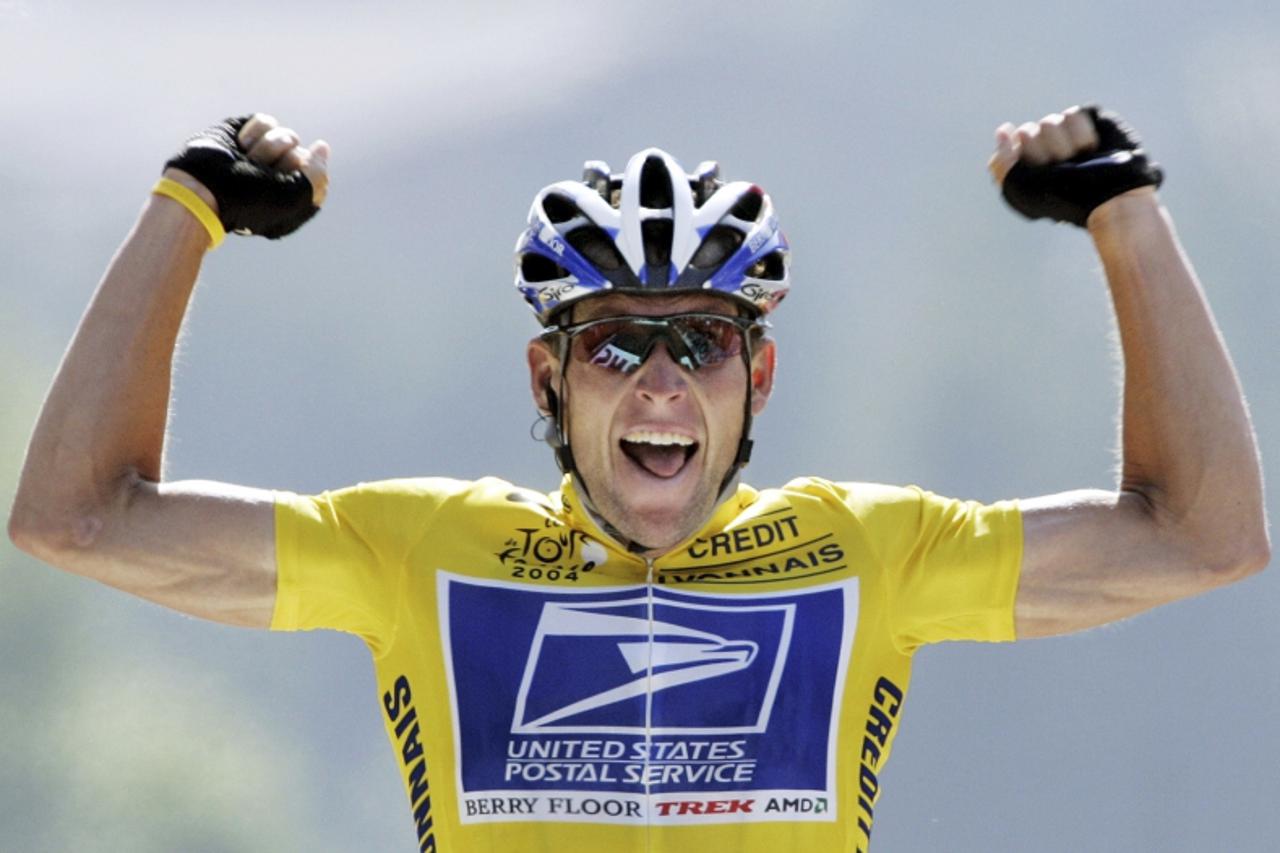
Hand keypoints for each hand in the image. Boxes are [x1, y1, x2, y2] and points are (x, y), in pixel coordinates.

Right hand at [163, 113, 329, 238]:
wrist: (200, 187)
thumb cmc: (246, 200)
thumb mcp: (293, 197)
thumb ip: (317, 175)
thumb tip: (322, 147)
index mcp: (290, 200)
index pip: (317, 178)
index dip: (303, 178)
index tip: (284, 184)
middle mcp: (276, 178)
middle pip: (302, 155)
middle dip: (282, 163)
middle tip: (260, 175)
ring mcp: (260, 156)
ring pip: (287, 136)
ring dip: (267, 148)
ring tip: (247, 161)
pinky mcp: (244, 135)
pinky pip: (267, 121)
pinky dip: (255, 132)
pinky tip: (241, 145)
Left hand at [988, 105, 1161, 227]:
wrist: (1108, 197)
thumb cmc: (1064, 199)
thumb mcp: (1020, 189)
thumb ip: (1001, 163)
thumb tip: (1003, 130)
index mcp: (1025, 162)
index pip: (1008, 146)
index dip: (1023, 162)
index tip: (1038, 177)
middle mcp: (1044, 146)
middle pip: (1026, 133)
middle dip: (1043, 155)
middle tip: (1061, 171)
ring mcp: (1067, 133)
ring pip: (1049, 122)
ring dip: (1063, 147)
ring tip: (1079, 162)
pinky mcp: (1089, 120)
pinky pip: (1072, 114)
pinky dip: (1080, 136)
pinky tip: (1092, 149)